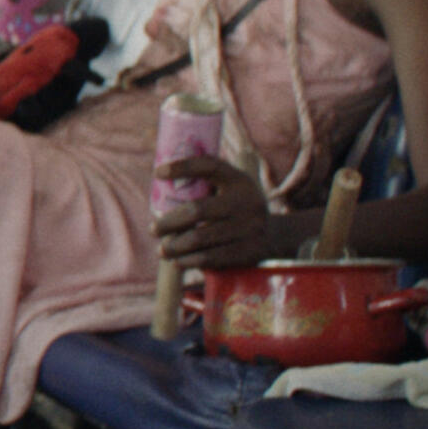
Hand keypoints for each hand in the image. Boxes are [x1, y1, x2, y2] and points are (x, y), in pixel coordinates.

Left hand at [153, 155, 272, 270]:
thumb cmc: (236, 208)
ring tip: (162, 250)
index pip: (209, 166)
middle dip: (169, 222)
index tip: (157, 173)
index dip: (182, 167)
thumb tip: (160, 180)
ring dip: (175, 246)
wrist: (274, 235)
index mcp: (238, 180)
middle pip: (197, 210)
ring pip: (201, 238)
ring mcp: (250, 228)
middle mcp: (246, 202)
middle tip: (153, 230)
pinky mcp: (249, 251)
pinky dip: (189, 261)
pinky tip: (177, 262)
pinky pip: (212, 258)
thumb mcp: (230, 188)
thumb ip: (204, 182)